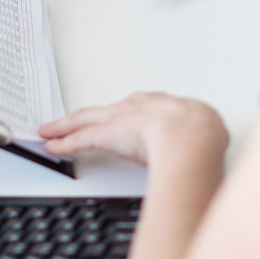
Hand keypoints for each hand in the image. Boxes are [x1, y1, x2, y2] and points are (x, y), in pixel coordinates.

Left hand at [38, 92, 227, 166]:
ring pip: (84, 121)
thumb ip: (202, 138)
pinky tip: (50, 145)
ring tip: (50, 130)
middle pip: (102, 111)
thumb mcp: (206, 130)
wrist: (192, 134)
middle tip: (69, 120)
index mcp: (161, 105)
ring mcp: (119, 119)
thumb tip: (209, 153)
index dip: (121, 115)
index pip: (133, 108)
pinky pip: (78, 139)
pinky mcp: (105, 135)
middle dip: (85, 117)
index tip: (114, 118)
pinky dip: (62, 142)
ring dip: (66, 126)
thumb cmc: (201, 132)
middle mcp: (136, 107)